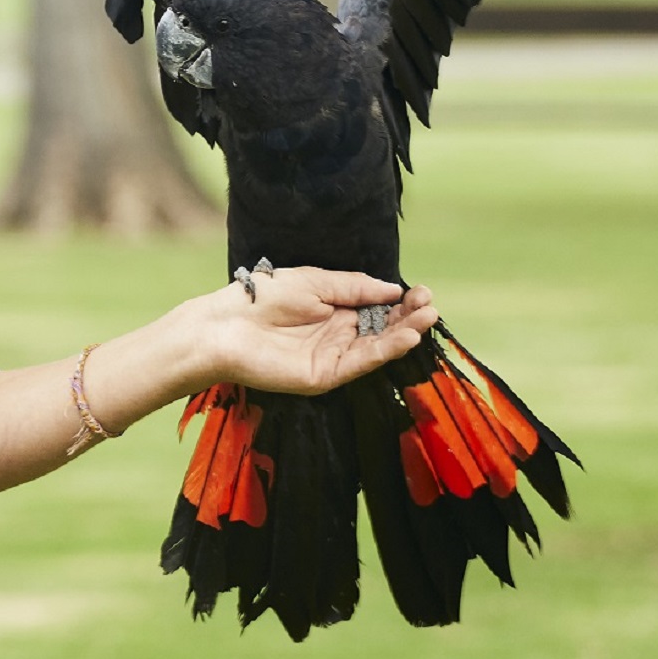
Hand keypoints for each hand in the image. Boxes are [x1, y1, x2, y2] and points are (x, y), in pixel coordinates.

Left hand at [188, 267, 436, 396]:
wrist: (227, 325)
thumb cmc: (265, 297)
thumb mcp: (316, 282)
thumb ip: (355, 287)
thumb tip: (393, 289)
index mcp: (336, 311)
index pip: (379, 309)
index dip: (402, 302)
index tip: (423, 292)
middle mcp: (338, 335)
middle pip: (384, 329)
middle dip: (409, 318)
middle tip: (430, 306)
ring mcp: (333, 357)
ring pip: (377, 348)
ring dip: (404, 335)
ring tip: (426, 319)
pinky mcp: (325, 376)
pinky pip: (360, 363)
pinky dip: (384, 352)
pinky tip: (405, 337)